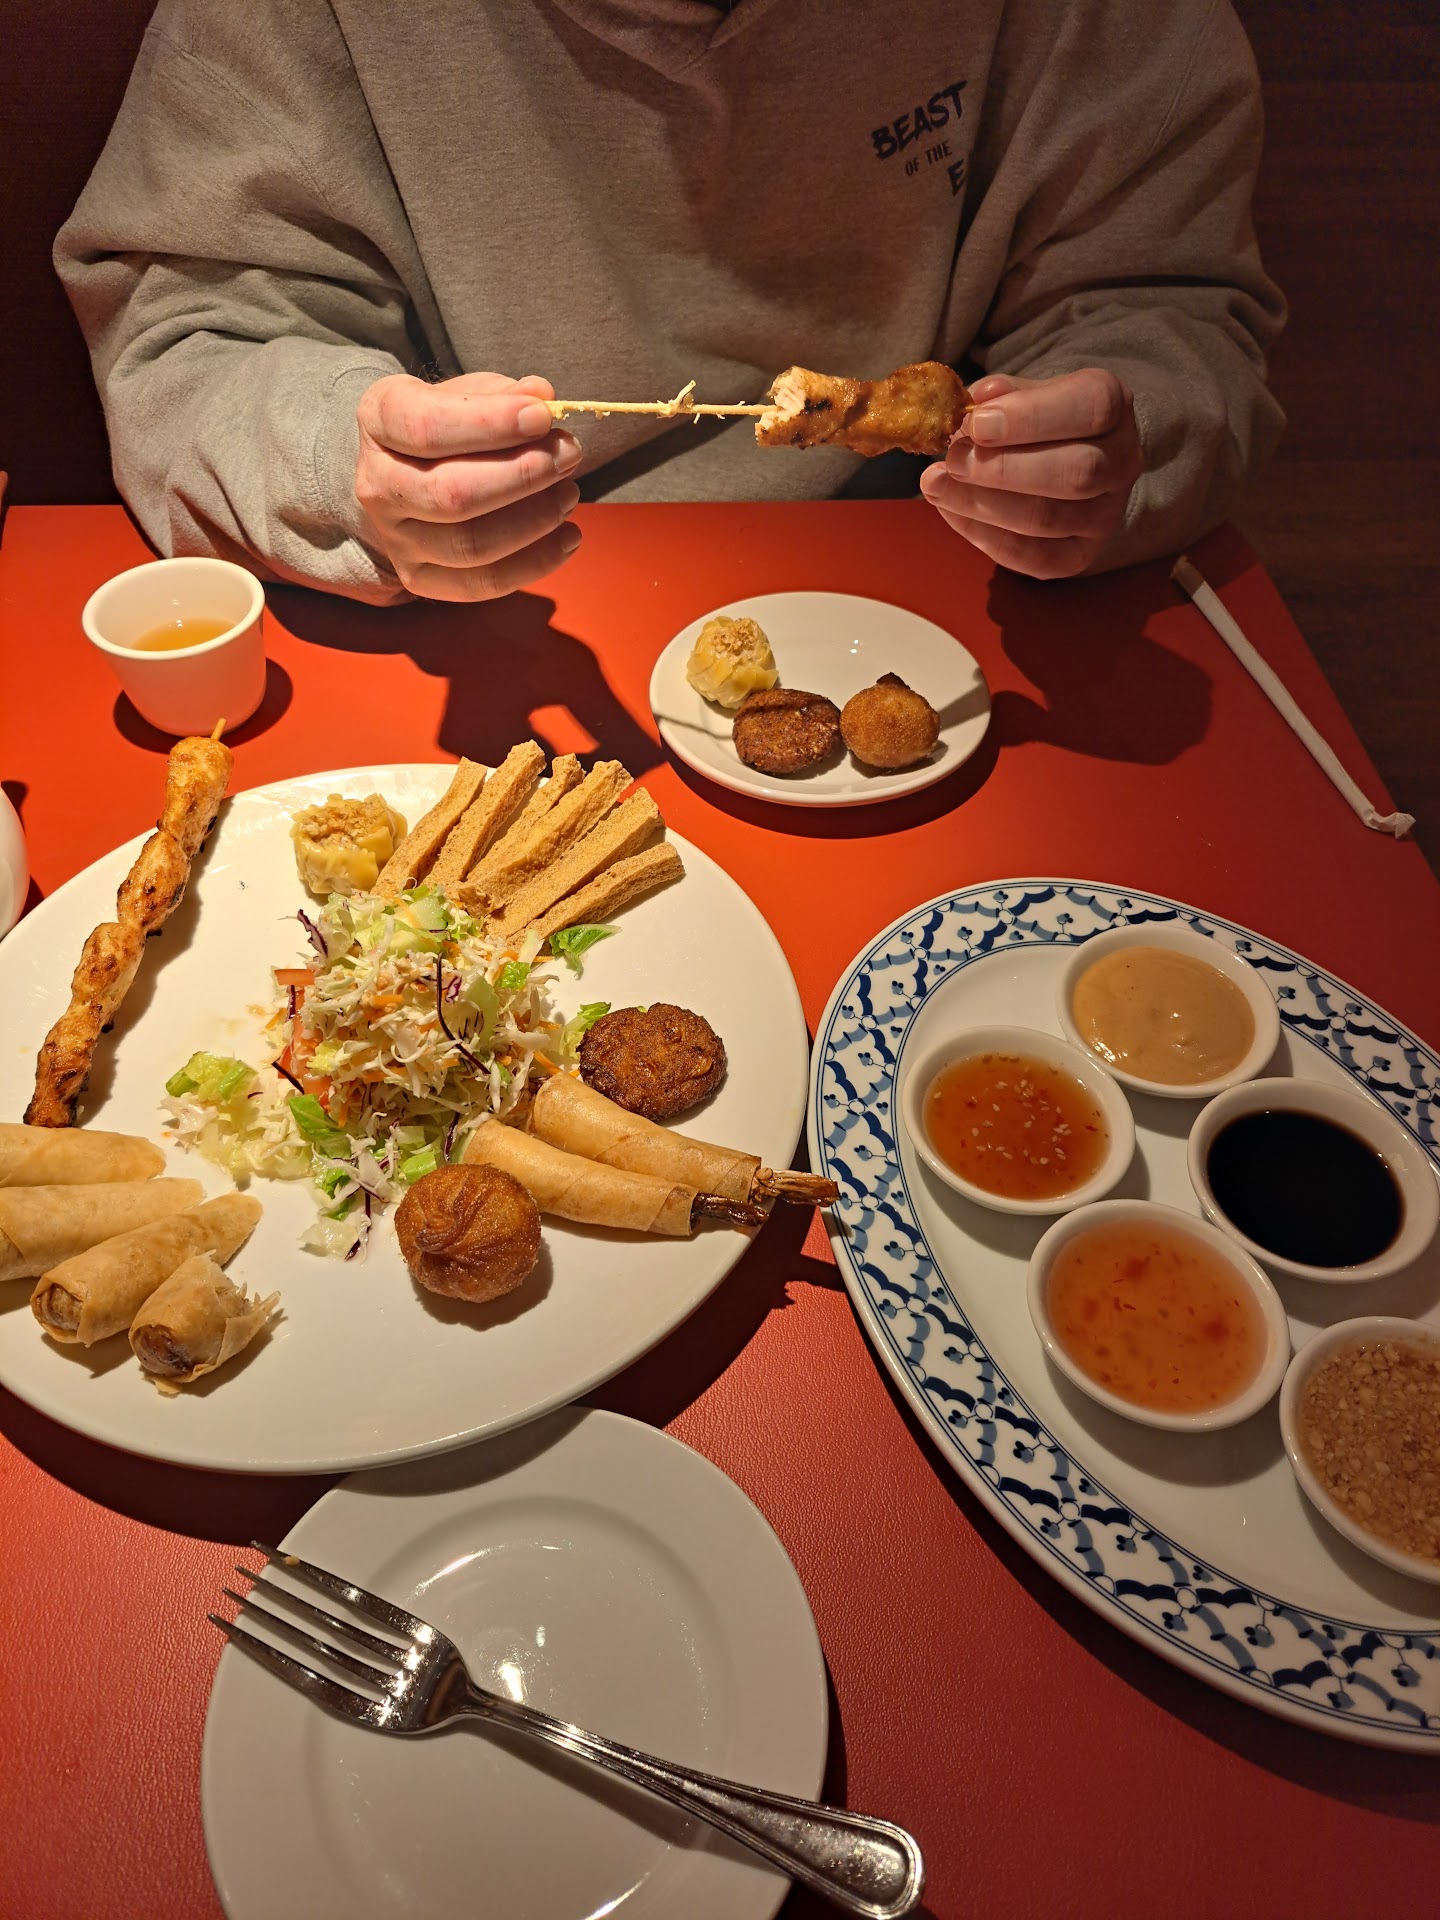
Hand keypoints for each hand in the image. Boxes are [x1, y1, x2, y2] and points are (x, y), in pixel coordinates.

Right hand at [355, 372, 582, 600]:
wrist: (405, 476)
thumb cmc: (446, 427)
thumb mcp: (465, 394)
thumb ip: (502, 393)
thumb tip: (541, 395)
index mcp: (379, 421)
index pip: (427, 427)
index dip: (491, 424)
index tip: (542, 416)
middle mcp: (376, 484)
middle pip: (451, 494)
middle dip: (522, 475)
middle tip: (568, 454)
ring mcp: (395, 538)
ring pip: (470, 545)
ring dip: (534, 521)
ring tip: (570, 493)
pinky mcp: (419, 578)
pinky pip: (482, 584)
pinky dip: (535, 564)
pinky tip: (569, 537)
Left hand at [920, 369, 1142, 578]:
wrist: (1060, 463)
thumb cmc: (1037, 422)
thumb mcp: (1025, 393)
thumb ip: (1002, 394)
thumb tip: (977, 399)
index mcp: (1113, 407)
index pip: (1091, 407)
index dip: (1030, 417)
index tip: (976, 423)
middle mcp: (1121, 462)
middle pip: (1074, 471)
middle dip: (1002, 469)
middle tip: (952, 460)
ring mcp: (1104, 515)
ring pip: (1048, 518)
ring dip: (982, 504)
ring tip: (937, 485)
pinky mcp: (1079, 555)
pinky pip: (1033, 557)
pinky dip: (984, 536)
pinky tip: (951, 511)